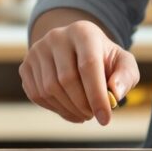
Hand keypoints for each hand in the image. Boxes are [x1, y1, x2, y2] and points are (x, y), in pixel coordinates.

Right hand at [20, 20, 139, 124]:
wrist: (76, 50)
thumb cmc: (103, 59)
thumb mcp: (123, 63)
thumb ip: (126, 76)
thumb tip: (115, 94)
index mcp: (83, 31)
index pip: (88, 65)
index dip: (96, 95)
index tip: (105, 119)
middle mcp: (56, 37)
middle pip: (66, 79)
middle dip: (82, 105)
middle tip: (93, 115)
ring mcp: (37, 50)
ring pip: (49, 89)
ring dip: (69, 109)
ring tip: (84, 113)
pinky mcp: (25, 65)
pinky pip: (37, 95)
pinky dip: (55, 109)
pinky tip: (69, 109)